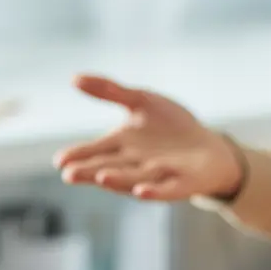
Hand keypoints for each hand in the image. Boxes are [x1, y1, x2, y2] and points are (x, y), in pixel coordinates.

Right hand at [54, 74, 242, 199]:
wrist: (210, 149)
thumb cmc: (172, 128)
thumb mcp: (141, 102)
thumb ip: (110, 91)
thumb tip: (74, 78)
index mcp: (122, 146)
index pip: (94, 151)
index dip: (78, 155)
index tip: (60, 160)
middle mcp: (135, 163)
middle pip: (108, 167)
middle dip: (90, 171)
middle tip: (69, 174)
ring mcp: (158, 174)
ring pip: (134, 179)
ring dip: (117, 180)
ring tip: (100, 178)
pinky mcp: (182, 182)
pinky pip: (166, 189)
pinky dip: (153, 191)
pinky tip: (141, 192)